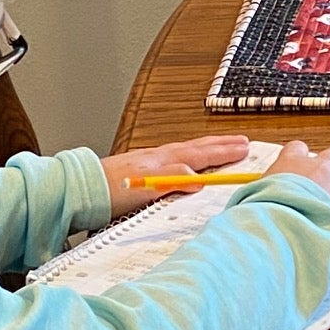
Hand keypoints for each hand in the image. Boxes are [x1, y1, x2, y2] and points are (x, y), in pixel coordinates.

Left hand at [102, 134, 251, 217]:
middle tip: (243, 141)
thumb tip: (200, 179)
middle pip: (199, 148)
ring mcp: (153, 161)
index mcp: (166, 159)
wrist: (84, 189)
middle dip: (222, 144)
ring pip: (189, 151)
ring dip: (209, 149)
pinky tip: (189, 162)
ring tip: (222, 147)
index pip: (203, 154)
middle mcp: (161, 156)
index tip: (245, 148)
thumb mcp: (149, 185)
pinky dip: (192, 157)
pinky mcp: (145, 170)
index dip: (226, 152)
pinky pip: (177, 159)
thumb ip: (175, 178)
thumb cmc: (113, 189)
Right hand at [267, 140, 329, 235]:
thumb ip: (262, 190)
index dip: (302, 159)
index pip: (299, 149)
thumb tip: (258, 198)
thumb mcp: (252, 195)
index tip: (301, 170)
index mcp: (291, 163)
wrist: (280, 232)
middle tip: (328, 185)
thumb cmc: (260, 216)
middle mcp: (319, 170)